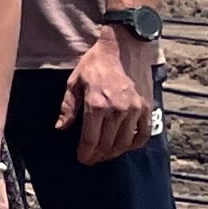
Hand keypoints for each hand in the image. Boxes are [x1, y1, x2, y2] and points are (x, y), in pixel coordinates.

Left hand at [57, 29, 152, 166]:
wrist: (122, 48)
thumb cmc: (94, 65)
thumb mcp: (74, 82)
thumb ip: (68, 107)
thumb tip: (61, 128)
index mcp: (96, 104)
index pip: (91, 139)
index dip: (85, 153)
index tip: (82, 159)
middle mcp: (117, 109)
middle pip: (108, 144)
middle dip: (98, 156)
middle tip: (92, 159)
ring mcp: (134, 109)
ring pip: (125, 143)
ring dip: (114, 153)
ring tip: (105, 155)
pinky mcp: (146, 107)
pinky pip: (143, 134)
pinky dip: (134, 144)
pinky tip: (125, 146)